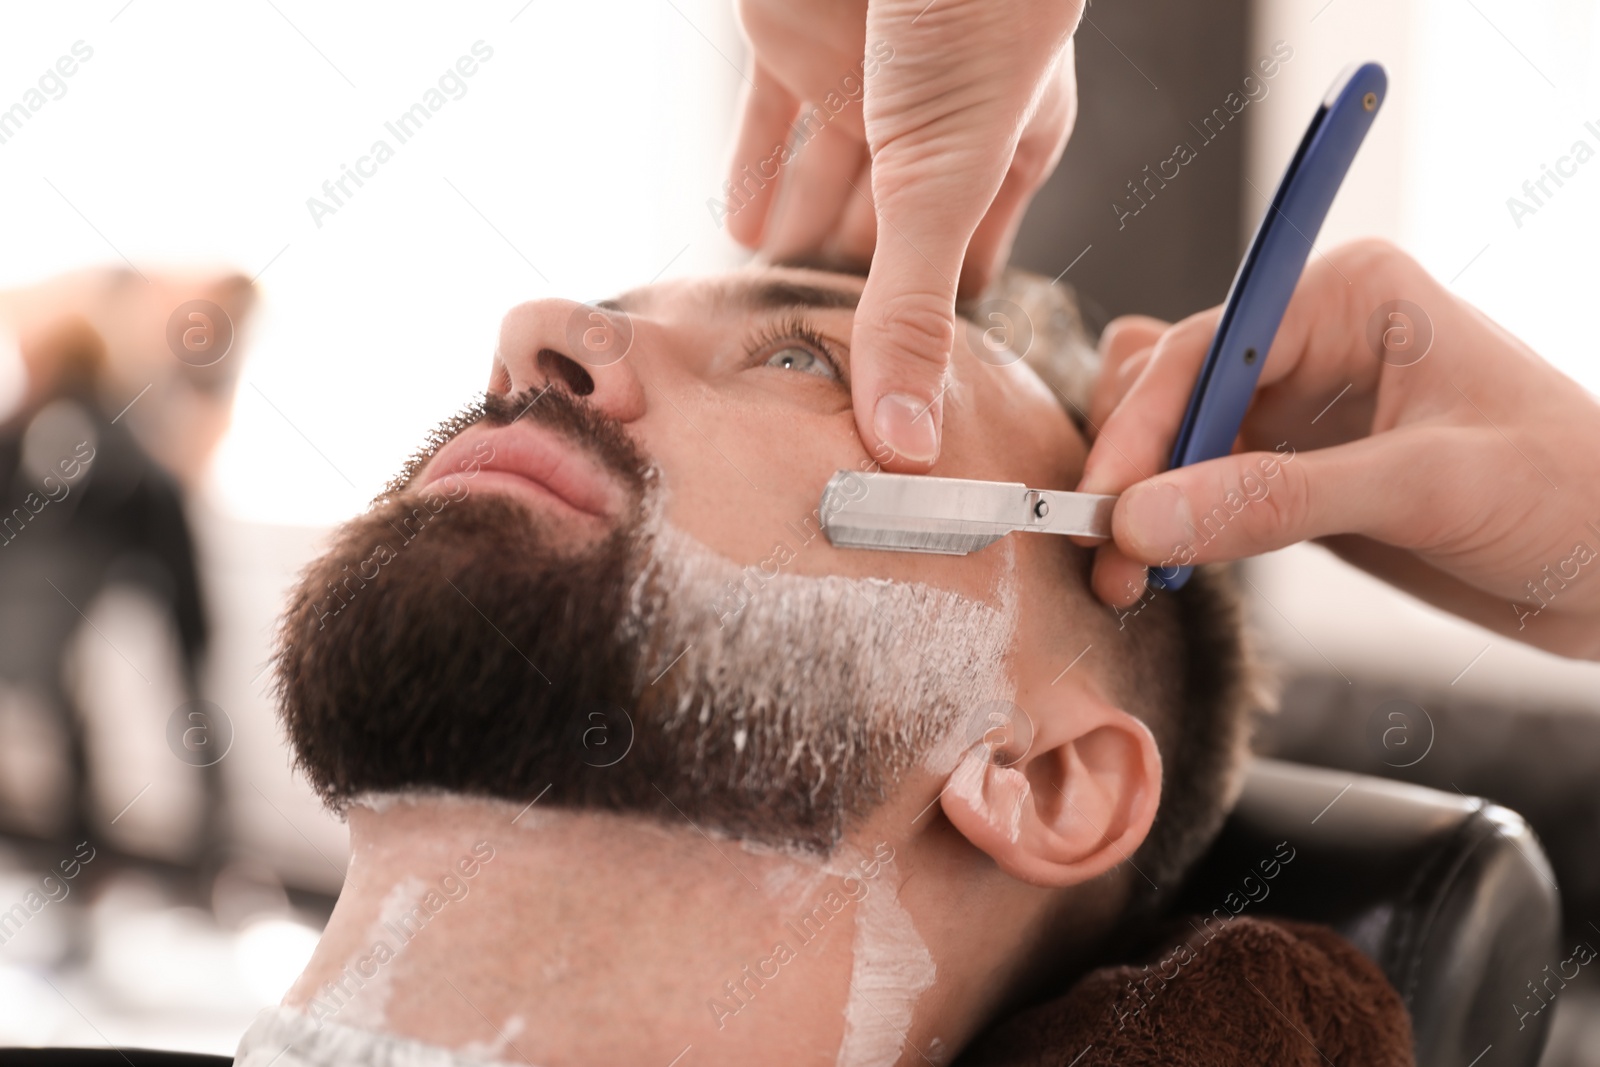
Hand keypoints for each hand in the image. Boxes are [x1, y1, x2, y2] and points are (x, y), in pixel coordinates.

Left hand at [727, 0, 1080, 467]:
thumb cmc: (969, 8)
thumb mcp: (940, 179)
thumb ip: (907, 309)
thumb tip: (904, 443)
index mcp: (1002, 152)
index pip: (966, 264)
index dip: (933, 327)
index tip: (900, 396)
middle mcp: (935, 122)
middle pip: (886, 232)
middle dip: (855, 294)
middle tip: (822, 377)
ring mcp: (861, 77)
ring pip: (824, 182)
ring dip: (798, 244)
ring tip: (772, 322)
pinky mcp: (790, 33)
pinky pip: (768, 122)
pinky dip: (754, 175)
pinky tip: (742, 234)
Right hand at [1077, 239, 1599, 660]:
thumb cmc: (1572, 495)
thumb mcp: (1427, 489)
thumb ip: (1277, 500)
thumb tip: (1139, 520)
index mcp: (1346, 297)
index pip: (1207, 348)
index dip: (1144, 424)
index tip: (1103, 502)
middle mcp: (1309, 341)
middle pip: (1169, 388)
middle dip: (1132, 469)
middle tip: (1110, 556)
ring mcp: (1297, 411)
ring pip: (1170, 438)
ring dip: (1139, 500)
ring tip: (1130, 575)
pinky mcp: (1292, 474)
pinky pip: (1198, 486)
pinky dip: (1166, 523)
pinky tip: (1162, 565)